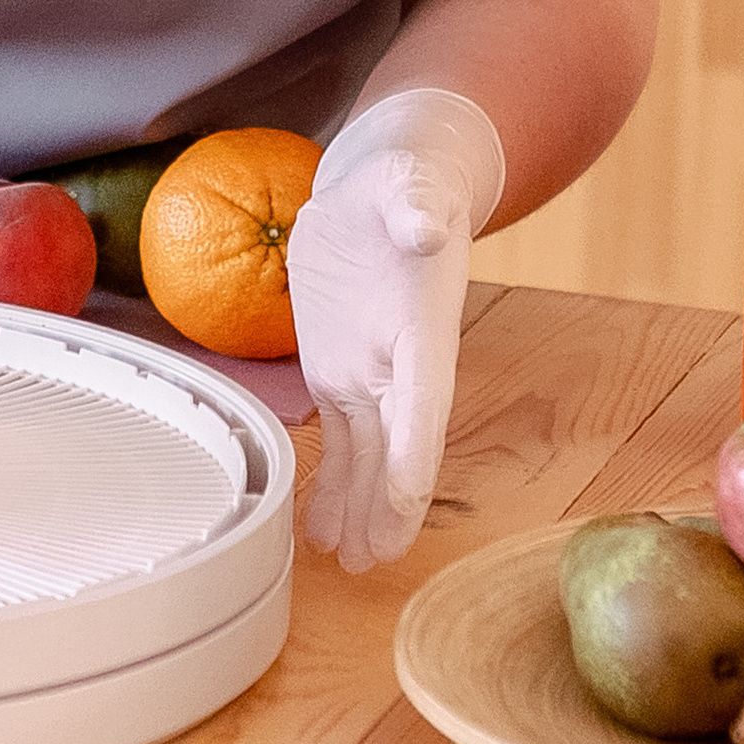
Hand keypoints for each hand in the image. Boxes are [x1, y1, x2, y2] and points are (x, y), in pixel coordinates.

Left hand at [287, 88, 505, 571]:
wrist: (392, 182)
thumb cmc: (410, 181)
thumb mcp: (413, 184)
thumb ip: (419, 207)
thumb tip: (423, 221)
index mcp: (425, 330)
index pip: (423, 405)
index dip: (412, 459)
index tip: (401, 508)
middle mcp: (402, 365)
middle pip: (396, 449)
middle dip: (384, 507)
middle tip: (370, 562)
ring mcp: (369, 372)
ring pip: (364, 455)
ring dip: (356, 508)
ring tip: (345, 562)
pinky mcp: (338, 368)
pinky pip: (338, 435)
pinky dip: (331, 481)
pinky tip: (318, 525)